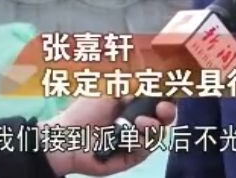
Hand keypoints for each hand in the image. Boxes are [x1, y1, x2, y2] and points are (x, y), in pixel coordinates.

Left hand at [43, 96, 175, 176]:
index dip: (167, 98)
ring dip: (153, 126)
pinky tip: (133, 133)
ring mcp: (135, 142)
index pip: (158, 102)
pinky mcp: (130, 158)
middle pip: (164, 120)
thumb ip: (131, 85)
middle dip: (168, 113)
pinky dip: (142, 141)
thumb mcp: (109, 92)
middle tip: (163, 108)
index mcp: (134, 107)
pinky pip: (145, 150)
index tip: (170, 92)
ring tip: (140, 122)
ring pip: (157, 136)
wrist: (66, 137)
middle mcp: (137, 125)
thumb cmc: (84, 112)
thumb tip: (154, 77)